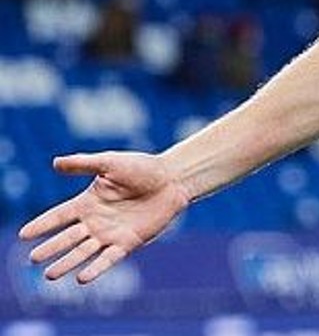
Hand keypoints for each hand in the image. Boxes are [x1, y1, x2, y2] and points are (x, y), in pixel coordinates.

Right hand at [18, 152, 190, 283]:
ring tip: (50, 276)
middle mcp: (95, 221)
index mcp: (87, 203)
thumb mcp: (110, 163)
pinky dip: (96, 269)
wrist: (173, 179)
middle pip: (67, 238)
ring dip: (67, 263)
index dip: (42, 224)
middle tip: (32, 259)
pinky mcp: (128, 243)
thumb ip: (83, 164)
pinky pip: (109, 259)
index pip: (58, 216)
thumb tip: (55, 162)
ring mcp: (111, 234)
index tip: (23, 234)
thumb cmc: (142, 168)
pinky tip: (82, 278)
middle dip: (50, 249)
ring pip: (83, 252)